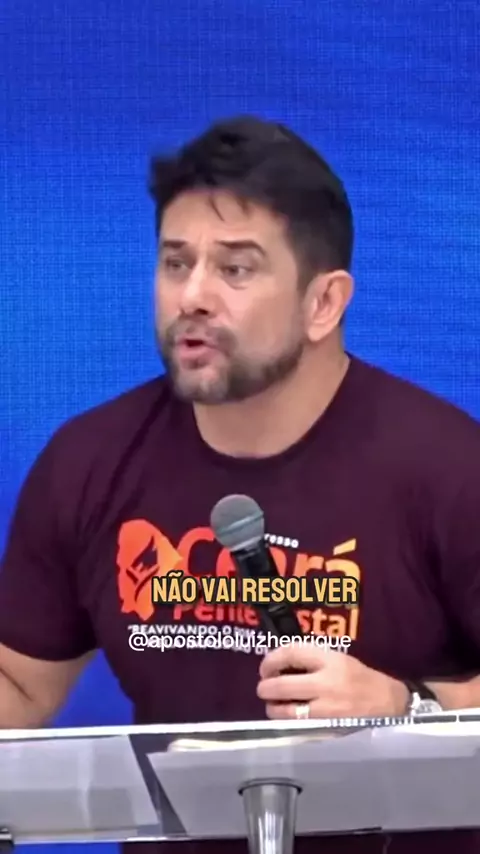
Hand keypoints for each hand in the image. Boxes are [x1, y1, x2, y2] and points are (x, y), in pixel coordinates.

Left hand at [257, 643, 408, 719]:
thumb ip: (312, 660)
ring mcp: (326, 709)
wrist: (390, 705)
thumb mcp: (340, 659)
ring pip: (286, 710)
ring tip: (272, 705)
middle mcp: (326, 683)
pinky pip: (297, 726)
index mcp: (330, 660)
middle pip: (282, 684)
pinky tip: (286, 719)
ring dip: (272, 707)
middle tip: (263, 688)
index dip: (272, 659)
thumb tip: (279, 664)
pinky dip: (286, 722)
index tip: (266, 667)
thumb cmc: (361, 679)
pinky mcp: (328, 729)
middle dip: (266, 687)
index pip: (291, 652)